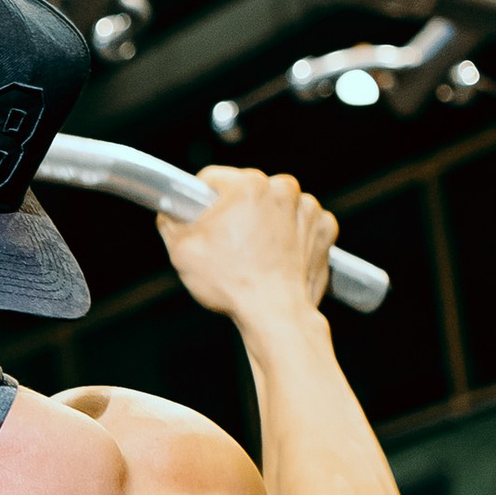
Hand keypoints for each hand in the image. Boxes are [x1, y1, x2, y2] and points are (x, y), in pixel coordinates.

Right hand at [157, 164, 336, 325]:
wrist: (276, 315)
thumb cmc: (231, 283)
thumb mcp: (182, 250)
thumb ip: (171, 219)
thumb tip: (171, 210)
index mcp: (248, 185)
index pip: (213, 179)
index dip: (200, 201)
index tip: (202, 220)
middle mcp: (283, 188)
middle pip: (248, 191)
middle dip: (237, 212)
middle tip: (228, 244)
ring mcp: (309, 208)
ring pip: (276, 206)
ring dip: (266, 222)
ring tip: (254, 255)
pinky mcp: (325, 228)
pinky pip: (301, 223)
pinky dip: (292, 235)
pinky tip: (278, 257)